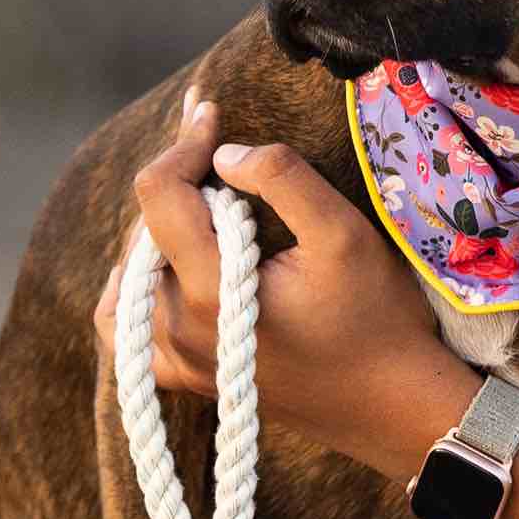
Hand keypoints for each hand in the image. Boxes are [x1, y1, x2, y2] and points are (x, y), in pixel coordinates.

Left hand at [95, 89, 470, 482]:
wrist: (392, 406)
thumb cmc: (377, 319)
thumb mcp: (344, 233)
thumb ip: (282, 179)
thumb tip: (225, 154)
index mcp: (210, 292)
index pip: (159, 193)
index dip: (183, 141)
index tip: (211, 111)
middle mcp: (179, 331)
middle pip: (143, 230)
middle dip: (180, 183)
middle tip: (223, 160)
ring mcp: (178, 361)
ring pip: (126, 277)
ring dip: (158, 234)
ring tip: (204, 213)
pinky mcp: (186, 378)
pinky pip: (127, 332)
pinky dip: (134, 293)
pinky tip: (167, 272)